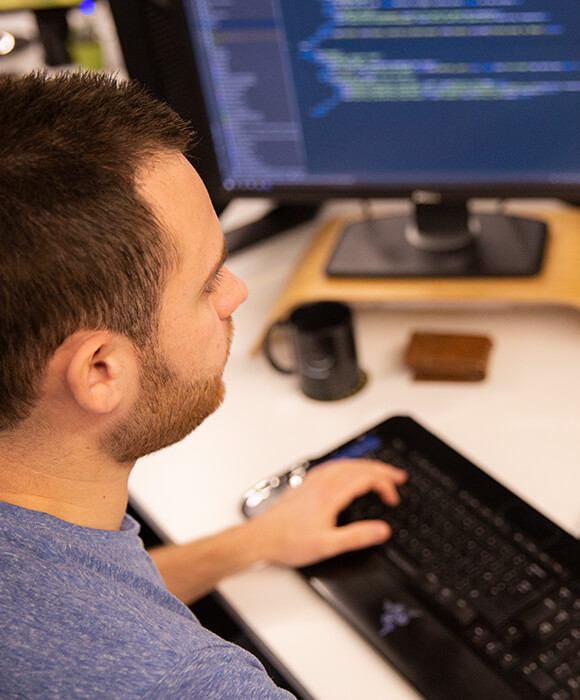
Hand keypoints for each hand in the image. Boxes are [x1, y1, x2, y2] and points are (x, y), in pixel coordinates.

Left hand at [249, 458, 406, 567]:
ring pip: (344, 464)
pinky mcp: (305, 485)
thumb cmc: (288, 542)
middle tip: (398, 476)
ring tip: (379, 471)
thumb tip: (381, 530)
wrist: (260, 538)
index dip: (384, 485)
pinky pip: (331, 466)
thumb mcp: (327, 546)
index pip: (365, 479)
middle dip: (381, 469)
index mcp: (330, 495)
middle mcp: (321, 483)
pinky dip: (347, 466)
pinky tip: (347, 471)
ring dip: (365, 465)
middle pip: (357, 467)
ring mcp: (312, 482)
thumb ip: (357, 537)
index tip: (393, 498)